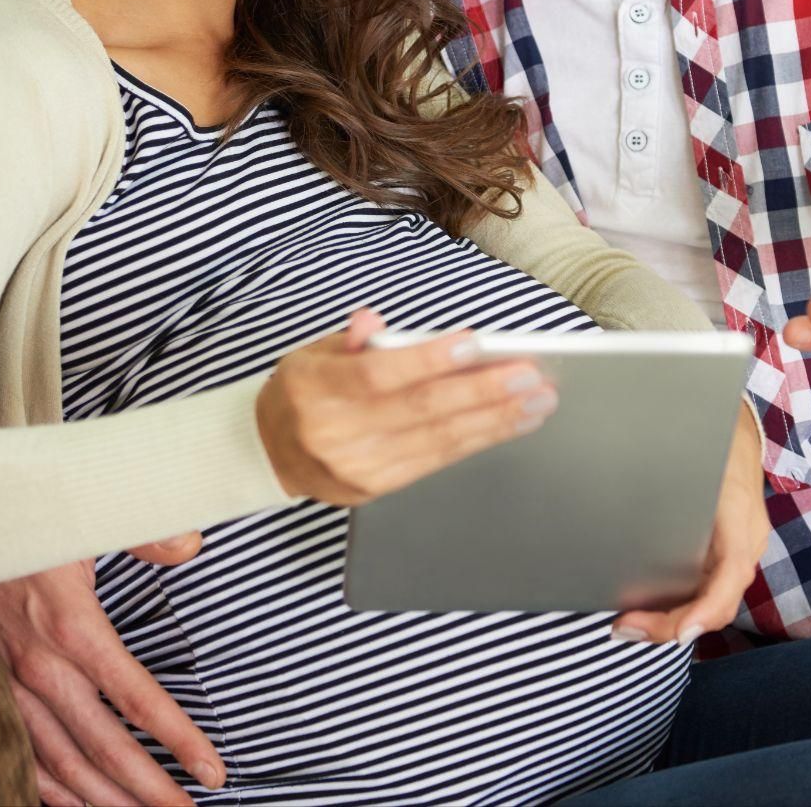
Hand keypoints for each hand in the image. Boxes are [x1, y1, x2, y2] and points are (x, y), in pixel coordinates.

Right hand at [0, 391, 219, 804]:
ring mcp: (7, 684)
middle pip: (102, 749)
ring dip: (102, 801)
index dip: (178, 739)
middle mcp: (39, 667)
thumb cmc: (21, 516)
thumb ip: (146, 532)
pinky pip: (18, 754)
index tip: (213, 772)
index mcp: (72, 626)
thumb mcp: (85, 512)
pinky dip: (45, 790)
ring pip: (58, 765)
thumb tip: (191, 545)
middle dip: (148, 791)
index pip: (135, 699)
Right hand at [256, 309, 556, 505]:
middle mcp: (334, 433)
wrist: (273, 451)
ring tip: (537, 400)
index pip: (378, 374)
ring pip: (437, 440)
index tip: (475, 343)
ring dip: (495, 419)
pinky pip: (436, 461)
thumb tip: (373, 323)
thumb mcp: (314, 352)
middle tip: (530, 375)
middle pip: (419, 411)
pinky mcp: (377, 488)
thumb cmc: (306, 390)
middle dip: (481, 391)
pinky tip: (509, 423)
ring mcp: (357, 467)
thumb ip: (350, 339)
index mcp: (314, 389)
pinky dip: (478, 439)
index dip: (428, 360)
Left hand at [613, 406, 766, 643]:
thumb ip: (663, 471)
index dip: (707, 608)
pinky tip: (646, 610)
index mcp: (740, 518)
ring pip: (712, 604)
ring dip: (672, 621)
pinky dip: (679, 607)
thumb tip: (614, 476)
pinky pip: (707, 590)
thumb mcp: (693, 450)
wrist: (738, 428)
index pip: (733, 573)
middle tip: (624, 627)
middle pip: (718, 603)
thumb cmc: (710, 439)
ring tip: (627, 625)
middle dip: (672, 624)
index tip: (682, 631)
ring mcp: (739, 551)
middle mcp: (746, 543)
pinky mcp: (725, 553)